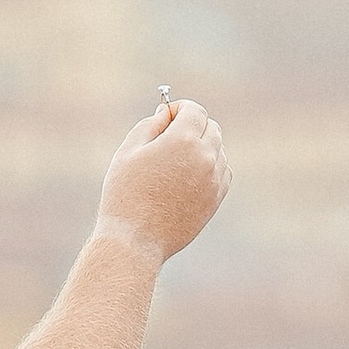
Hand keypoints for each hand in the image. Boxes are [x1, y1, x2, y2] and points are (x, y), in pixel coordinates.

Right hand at [97, 98, 228, 262]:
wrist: (136, 239)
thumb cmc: (126, 193)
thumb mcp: (128, 151)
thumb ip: (150, 125)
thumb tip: (166, 114)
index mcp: (183, 140)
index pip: (195, 110)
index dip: (180, 108)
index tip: (167, 117)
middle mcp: (205, 157)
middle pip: (211, 127)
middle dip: (193, 125)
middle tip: (170, 138)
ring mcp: (214, 179)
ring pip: (219, 149)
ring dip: (202, 147)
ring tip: (174, 162)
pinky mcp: (216, 199)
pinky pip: (222, 171)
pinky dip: (210, 167)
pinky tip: (188, 176)